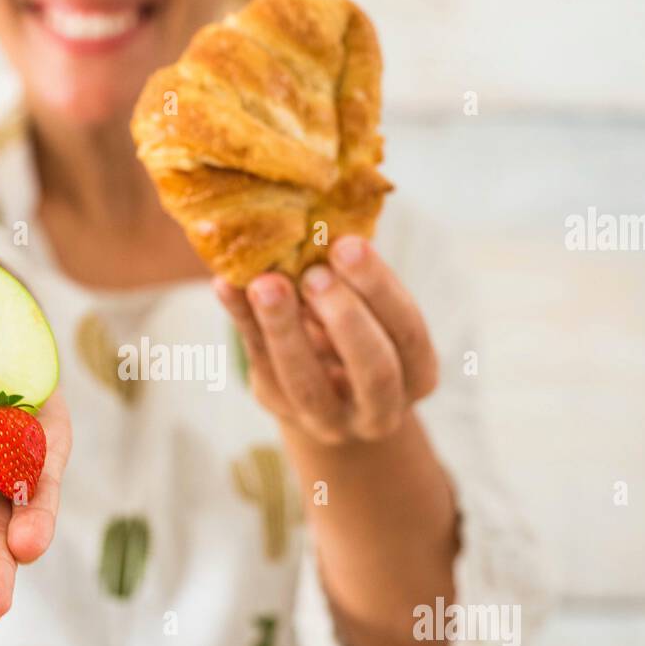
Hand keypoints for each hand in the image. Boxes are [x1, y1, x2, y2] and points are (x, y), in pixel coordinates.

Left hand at [215, 235, 438, 445]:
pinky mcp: (279, 407)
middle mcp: (380, 409)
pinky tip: (227, 286)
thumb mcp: (372, 315)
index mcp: (417, 374)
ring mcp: (328, 420)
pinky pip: (261, 365)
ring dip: (284, 329)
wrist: (330, 397)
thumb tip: (322, 225)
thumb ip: (356, 283)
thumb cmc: (358, 335)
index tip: (348, 245)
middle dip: (345, 318)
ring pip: (307, 384)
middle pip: (373, 370)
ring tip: (265, 283)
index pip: (408, 333)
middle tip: (315, 273)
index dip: (379, 290)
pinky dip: (243, 323)